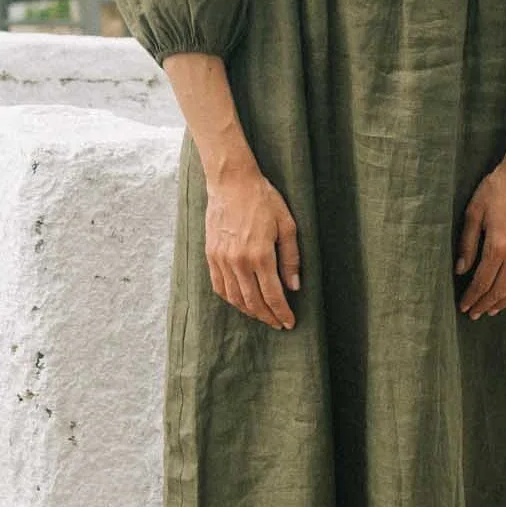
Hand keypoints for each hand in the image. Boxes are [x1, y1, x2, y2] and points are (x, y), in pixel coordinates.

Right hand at [204, 164, 300, 328]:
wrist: (231, 183)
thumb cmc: (263, 200)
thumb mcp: (287, 225)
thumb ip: (291, 258)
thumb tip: (294, 286)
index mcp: (260, 255)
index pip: (273, 295)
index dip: (282, 313)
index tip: (289, 323)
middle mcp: (239, 261)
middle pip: (253, 302)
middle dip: (267, 316)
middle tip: (278, 323)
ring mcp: (222, 259)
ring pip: (235, 298)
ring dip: (250, 311)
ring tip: (262, 315)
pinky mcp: (211, 255)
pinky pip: (219, 286)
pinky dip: (231, 299)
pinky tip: (241, 302)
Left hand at [455, 157, 505, 318]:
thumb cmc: (497, 188)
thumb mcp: (474, 213)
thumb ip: (468, 244)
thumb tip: (460, 271)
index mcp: (499, 245)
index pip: (483, 282)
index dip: (472, 297)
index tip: (464, 306)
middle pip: (500, 289)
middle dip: (485, 304)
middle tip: (474, 313)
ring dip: (503, 301)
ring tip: (491, 309)